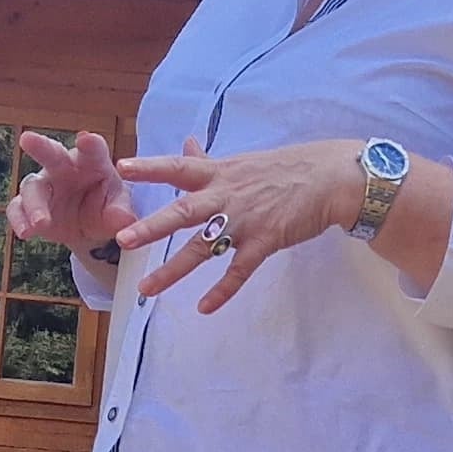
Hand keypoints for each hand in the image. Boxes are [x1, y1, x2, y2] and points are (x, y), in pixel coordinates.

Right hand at [10, 128, 133, 253]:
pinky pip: (18, 209)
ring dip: (34, 204)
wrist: (90, 229)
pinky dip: (19, 220)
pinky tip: (24, 233)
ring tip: (41, 223)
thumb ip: (120, 213)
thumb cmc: (108, 207)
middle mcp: (64, 167)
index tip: (86, 139)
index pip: (92, 149)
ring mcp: (44, 185)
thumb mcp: (119, 210)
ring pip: (32, 186)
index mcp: (92, 161)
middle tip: (27, 139)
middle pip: (51, 153)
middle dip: (40, 146)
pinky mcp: (29, 206)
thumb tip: (124, 219)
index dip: (90, 143)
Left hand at [111, 140, 361, 312]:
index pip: (178, 167)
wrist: (329, 179)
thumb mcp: (241, 161)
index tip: (122, 166)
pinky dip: (222, 291)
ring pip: (203, 249)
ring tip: (147, 288)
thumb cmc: (285, 168)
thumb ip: (208, 160)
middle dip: (152, 227)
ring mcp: (244, 221)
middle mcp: (225, 196)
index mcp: (218, 174)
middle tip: (123, 239)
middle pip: (183, 212)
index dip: (150, 167)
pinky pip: (238, 271)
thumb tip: (186, 143)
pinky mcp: (264, 241)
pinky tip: (204, 308)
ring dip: (173, 270)